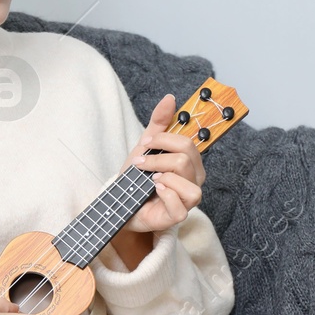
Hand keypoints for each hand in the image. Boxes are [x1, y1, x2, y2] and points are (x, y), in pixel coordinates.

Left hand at [121, 93, 203, 234]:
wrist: (120, 202)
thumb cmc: (136, 177)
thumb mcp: (145, 146)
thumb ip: (159, 123)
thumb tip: (170, 98)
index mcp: (190, 163)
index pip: (188, 143)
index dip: (164, 140)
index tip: (145, 144)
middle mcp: (194, 180)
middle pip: (186, 160)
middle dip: (158, 158)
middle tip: (141, 163)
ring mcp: (188, 200)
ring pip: (189, 183)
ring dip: (164, 176)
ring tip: (151, 179)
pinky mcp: (178, 216)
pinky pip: (180, 204)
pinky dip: (165, 194)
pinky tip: (154, 191)